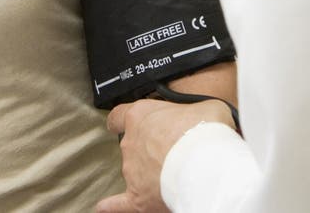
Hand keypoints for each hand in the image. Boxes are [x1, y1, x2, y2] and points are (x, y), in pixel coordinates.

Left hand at [96, 98, 234, 212]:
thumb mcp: (204, 107)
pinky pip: (121, 204)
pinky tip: (104, 208)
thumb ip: (194, 112)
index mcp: (139, 115)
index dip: (121, 119)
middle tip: (175, 151)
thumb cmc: (204, 130)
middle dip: (151, 148)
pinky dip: (112, 206)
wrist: (206, 163)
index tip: (119, 122)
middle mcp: (130, 142)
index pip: (119, 115)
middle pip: (133, 144)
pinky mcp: (139, 198)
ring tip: (174, 175)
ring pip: (135, 171)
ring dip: (149, 173)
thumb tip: (204, 119)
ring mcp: (132, 171)